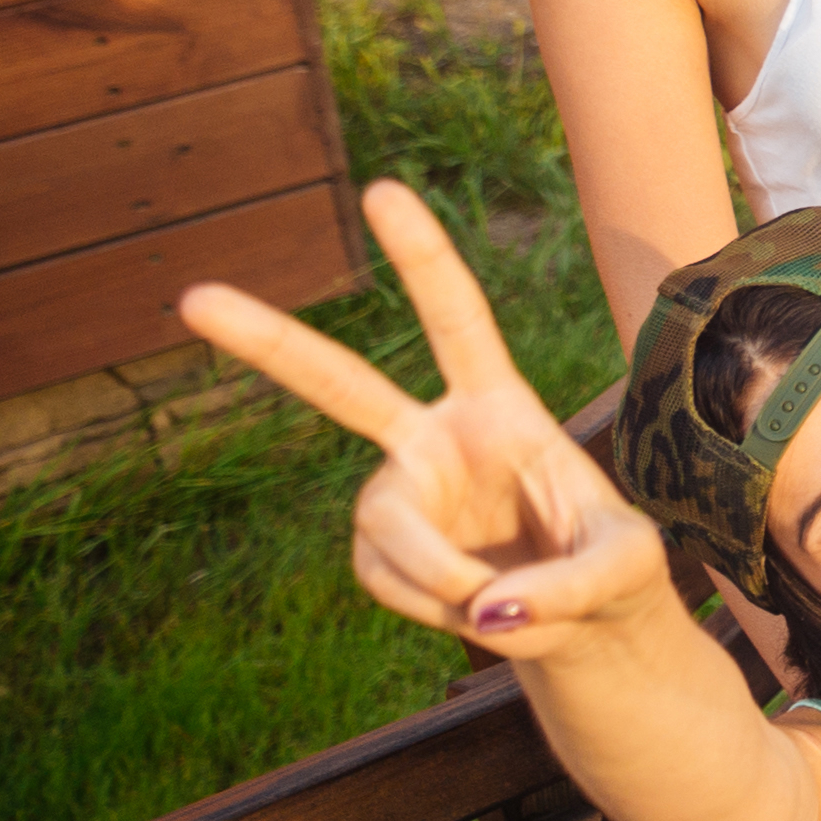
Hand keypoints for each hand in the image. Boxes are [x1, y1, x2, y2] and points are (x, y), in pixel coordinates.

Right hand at [179, 180, 680, 652]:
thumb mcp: (628, 569)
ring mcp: (398, 493)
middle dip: (267, 343)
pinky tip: (475, 609)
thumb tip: (485, 609)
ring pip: (385, 529)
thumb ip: (572, 583)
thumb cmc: (615, 574)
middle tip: (192, 300)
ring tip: (508, 601)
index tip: (382, 192)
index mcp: (501, 409)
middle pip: (340, 386)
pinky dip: (435, 607)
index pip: (457, 321)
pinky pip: (387, 580)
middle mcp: (434, 438)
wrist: (586, 628)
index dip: (421, 259)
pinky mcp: (380, 551)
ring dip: (444, 576)